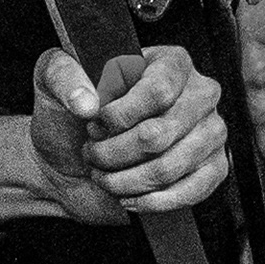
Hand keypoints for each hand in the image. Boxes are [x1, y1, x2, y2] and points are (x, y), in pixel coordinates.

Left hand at [25, 44, 227, 223]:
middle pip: (162, 133)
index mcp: (169, 62)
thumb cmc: (70, 119)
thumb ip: (63, 76)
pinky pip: (191, 191)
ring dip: (126, 179)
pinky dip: (152, 201)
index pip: (159, 90)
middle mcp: (197, 93)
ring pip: (169, 166)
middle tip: (95, 152)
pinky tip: (129, 195)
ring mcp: (210, 132)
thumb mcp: (54, 83)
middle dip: (115, 152)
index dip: (121, 115)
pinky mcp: (210, 168)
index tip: (95, 122)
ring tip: (106, 174)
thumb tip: (87, 101)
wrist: (68, 163)